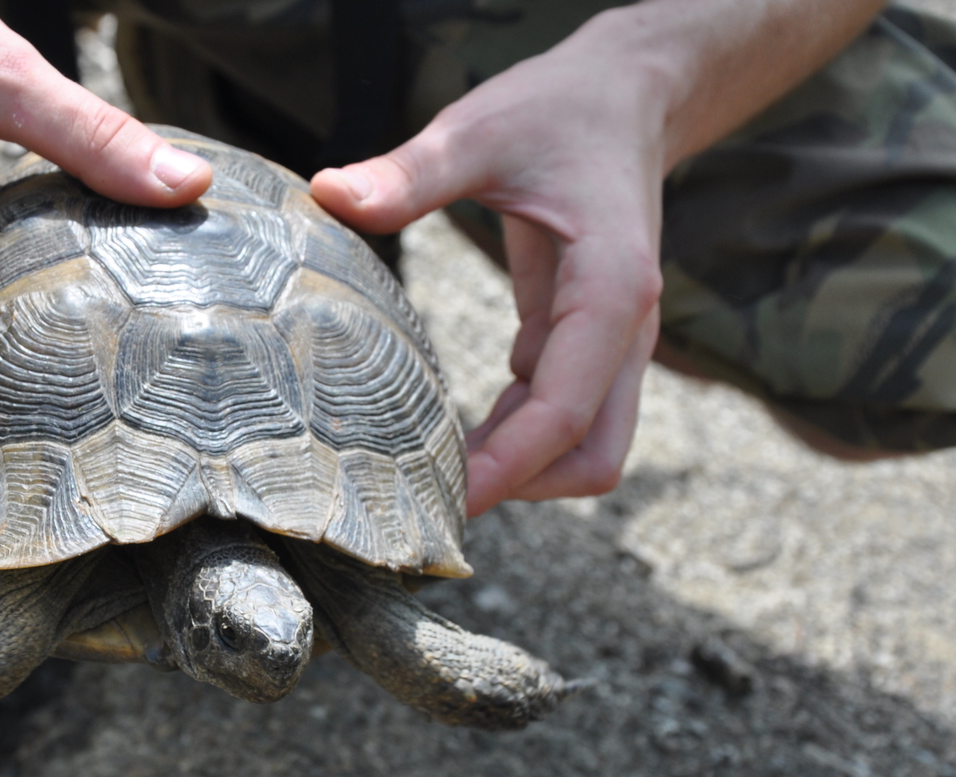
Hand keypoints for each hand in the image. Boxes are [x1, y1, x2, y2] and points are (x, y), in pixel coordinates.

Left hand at [312, 20, 664, 517]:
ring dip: (520, 470)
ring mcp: (613, 341)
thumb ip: (410, 173)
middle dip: (523, 487)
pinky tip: (449, 436)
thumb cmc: (557, 111)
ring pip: (585, 446)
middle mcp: (626, 329)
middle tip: (433, 499)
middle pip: (594, 454)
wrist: (625, 95)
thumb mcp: (479, 132)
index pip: (565, 412)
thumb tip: (329, 194)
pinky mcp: (586, 340)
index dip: (508, 468)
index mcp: (611, 290)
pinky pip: (559, 415)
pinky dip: (514, 438)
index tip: (446, 502)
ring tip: (428, 477)